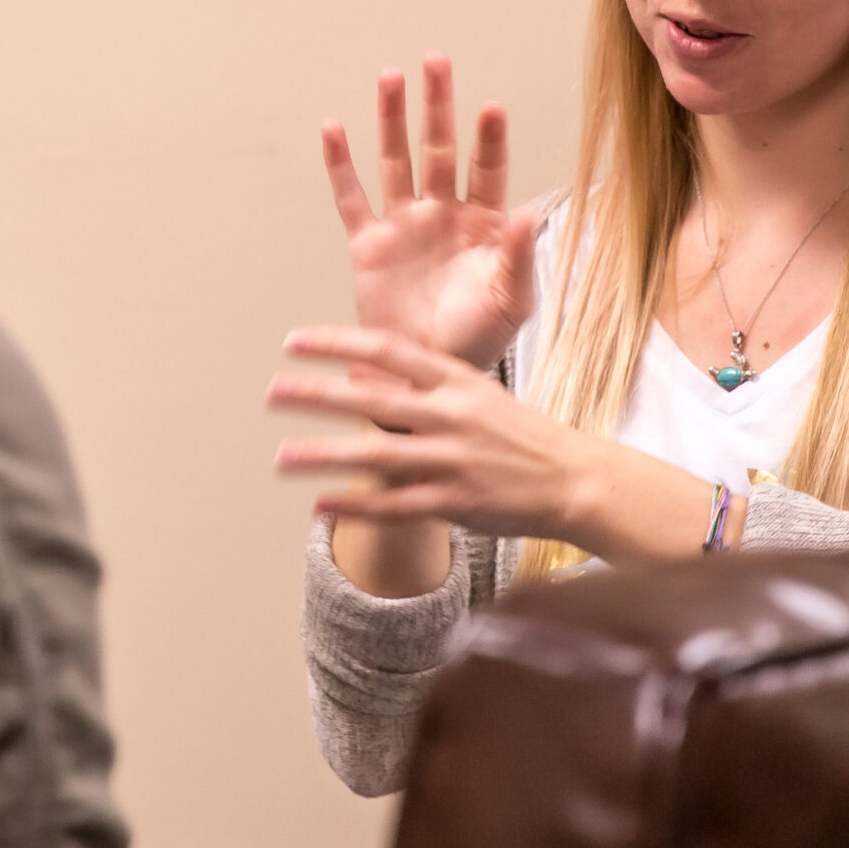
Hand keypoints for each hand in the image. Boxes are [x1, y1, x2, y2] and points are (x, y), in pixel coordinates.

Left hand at [270, 327, 726, 564]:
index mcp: (457, 380)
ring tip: (280, 457)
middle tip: (273, 391)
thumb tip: (366, 377)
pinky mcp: (457, 503)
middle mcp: (452, 415)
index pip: (387, 350)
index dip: (337, 343)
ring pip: (375, 455)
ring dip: (323, 456)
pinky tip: (320, 504)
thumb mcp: (478, 394)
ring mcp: (454, 460)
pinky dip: (356, 506)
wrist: (576, 479)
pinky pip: (396, 505)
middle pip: (371, 399)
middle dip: (316, 394)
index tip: (294, 341)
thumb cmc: (522, 435)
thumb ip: (425, 386)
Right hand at [324, 53, 539, 371]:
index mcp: (483, 224)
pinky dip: (340, 164)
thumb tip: (529, 214)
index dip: (489, 140)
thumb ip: (521, 256)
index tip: (490, 108)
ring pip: (396, 161)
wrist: (428, 372)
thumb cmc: (479, 338)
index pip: (487, 170)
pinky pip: (351, 197)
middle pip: (439, 149)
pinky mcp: (369, 244)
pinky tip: (334, 129)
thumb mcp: (513, 300)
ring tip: (391, 78)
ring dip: (393, 120)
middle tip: (436, 62)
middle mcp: (442, 213)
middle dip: (438, 106)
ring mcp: (404, 225)